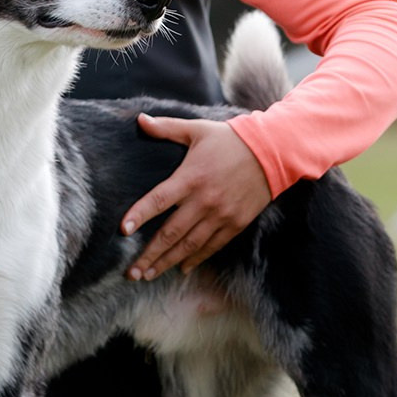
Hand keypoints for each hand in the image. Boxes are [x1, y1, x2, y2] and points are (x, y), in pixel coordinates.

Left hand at [121, 115, 271, 280]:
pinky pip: (212, 247)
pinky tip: (181, 269)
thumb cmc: (231, 139)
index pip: (159, 199)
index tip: (123, 230)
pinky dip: (196, 259)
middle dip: (150, 255)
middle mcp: (204, 200)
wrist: (273, 152)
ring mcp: (221, 215)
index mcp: (191, 177)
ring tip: (148, 275)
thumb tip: (139, 120)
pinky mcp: (236, 223)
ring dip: (168, 263)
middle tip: (131, 272)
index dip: (140, 214)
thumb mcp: (198, 129)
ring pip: (190, 245)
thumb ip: (166, 128)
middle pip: (171, 232)